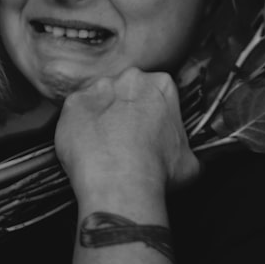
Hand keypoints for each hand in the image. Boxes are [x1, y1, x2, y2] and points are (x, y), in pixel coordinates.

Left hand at [54, 68, 199, 196]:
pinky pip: (75, 112)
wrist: (122, 184)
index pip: (157, 90)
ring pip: (99, 99)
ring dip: (101, 116)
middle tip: (125, 136)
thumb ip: (189, 151)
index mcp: (162, 86)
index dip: (151, 111)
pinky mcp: (74, 104)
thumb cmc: (156, 172)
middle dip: (125, 108)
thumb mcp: (190, 162)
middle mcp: (131, 80)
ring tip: (104, 145)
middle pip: (127, 89)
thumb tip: (190, 160)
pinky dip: (78, 126)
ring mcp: (99, 89)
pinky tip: (87, 147)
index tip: (148, 127)